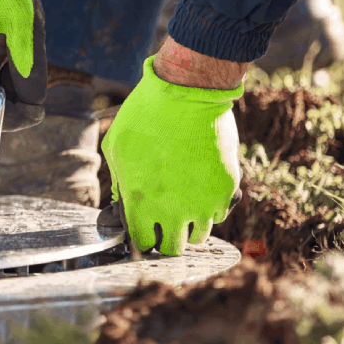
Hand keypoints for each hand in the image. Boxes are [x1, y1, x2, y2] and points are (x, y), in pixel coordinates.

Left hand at [102, 56, 242, 255]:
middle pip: (174, 249)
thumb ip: (119, 182)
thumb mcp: (116, 148)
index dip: (143, 239)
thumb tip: (122, 202)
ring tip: (183, 206)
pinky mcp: (227, 189)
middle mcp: (173, 208)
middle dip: (168, 239)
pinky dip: (210, 208)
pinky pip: (220, 213)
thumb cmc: (144, 117)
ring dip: (190, 226)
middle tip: (165, 224)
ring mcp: (204, 201)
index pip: (143, 242)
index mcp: (140, 201)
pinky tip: (200, 190)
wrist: (187, 95)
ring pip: (200, 235)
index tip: (144, 231)